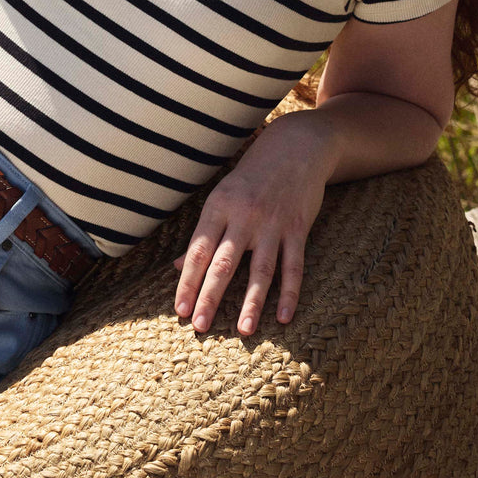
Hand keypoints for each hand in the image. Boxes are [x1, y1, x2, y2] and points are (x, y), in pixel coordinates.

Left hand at [172, 113, 330, 334]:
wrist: (295, 147)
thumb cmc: (251, 176)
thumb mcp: (221, 197)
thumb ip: (203, 233)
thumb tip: (179, 266)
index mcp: (218, 208)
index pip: (198, 251)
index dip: (187, 282)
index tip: (180, 309)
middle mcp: (243, 217)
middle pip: (224, 264)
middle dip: (210, 297)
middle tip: (200, 326)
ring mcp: (272, 224)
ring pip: (260, 270)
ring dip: (252, 302)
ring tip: (244, 330)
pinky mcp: (298, 228)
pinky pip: (294, 266)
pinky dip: (289, 293)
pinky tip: (284, 317)